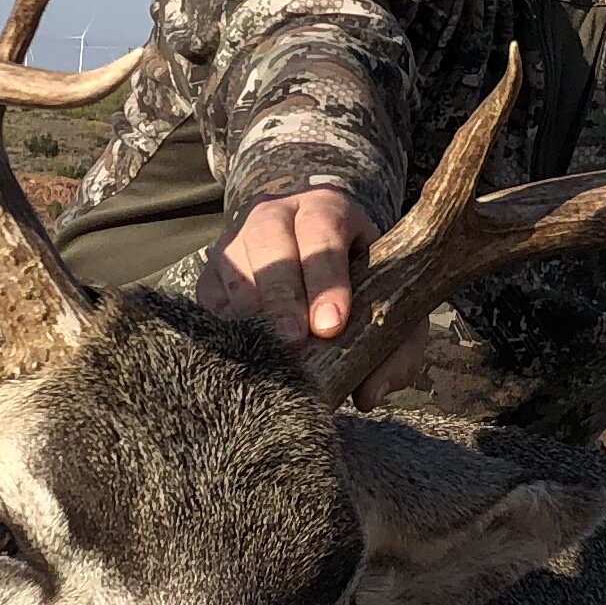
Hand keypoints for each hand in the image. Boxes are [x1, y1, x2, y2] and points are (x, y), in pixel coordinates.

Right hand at [198, 188, 382, 351]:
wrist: (313, 248)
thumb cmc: (358, 279)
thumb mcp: (389, 298)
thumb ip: (396, 345)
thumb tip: (370, 396)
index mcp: (326, 208)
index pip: (323, 232)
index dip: (326, 279)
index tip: (331, 326)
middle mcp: (275, 214)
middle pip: (269, 243)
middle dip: (282, 296)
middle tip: (294, 341)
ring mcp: (237, 239)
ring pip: (234, 267)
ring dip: (249, 313)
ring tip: (266, 353)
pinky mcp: (211, 271)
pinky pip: (208, 297)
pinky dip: (223, 326)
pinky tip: (242, 351)